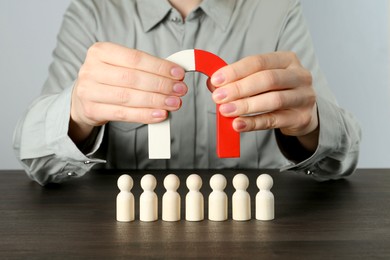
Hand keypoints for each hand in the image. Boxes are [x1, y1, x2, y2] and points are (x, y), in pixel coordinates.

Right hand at [69, 42, 186, 142]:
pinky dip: (145, 115)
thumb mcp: (121, 65)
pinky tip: (160, 114)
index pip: (136, 58)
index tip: (179, 74)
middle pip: (133, 78)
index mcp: (101, 51)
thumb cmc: (109, 79)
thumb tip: (174, 76)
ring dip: (156, 101)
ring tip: (174, 103)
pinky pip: (123, 114)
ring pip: (128, 97)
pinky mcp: (91, 110)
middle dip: (161, 84)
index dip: (160, 67)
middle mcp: (91, 69)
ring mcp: (88, 91)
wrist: (83, 98)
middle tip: (180, 90)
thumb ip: (145, 68)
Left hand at [210, 52, 318, 151]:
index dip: (236, 70)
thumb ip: (237, 80)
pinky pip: (274, 120)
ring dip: (246, 105)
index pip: (259, 61)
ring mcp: (304, 97)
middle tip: (218, 97)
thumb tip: (212, 83)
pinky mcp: (302, 118)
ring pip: (273, 100)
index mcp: (287, 60)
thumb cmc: (276, 92)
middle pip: (267, 79)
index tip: (216, 80)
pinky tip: (238, 124)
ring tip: (226, 110)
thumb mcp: (260, 81)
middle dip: (239, 88)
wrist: (301, 113)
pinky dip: (254, 123)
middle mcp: (299, 75)